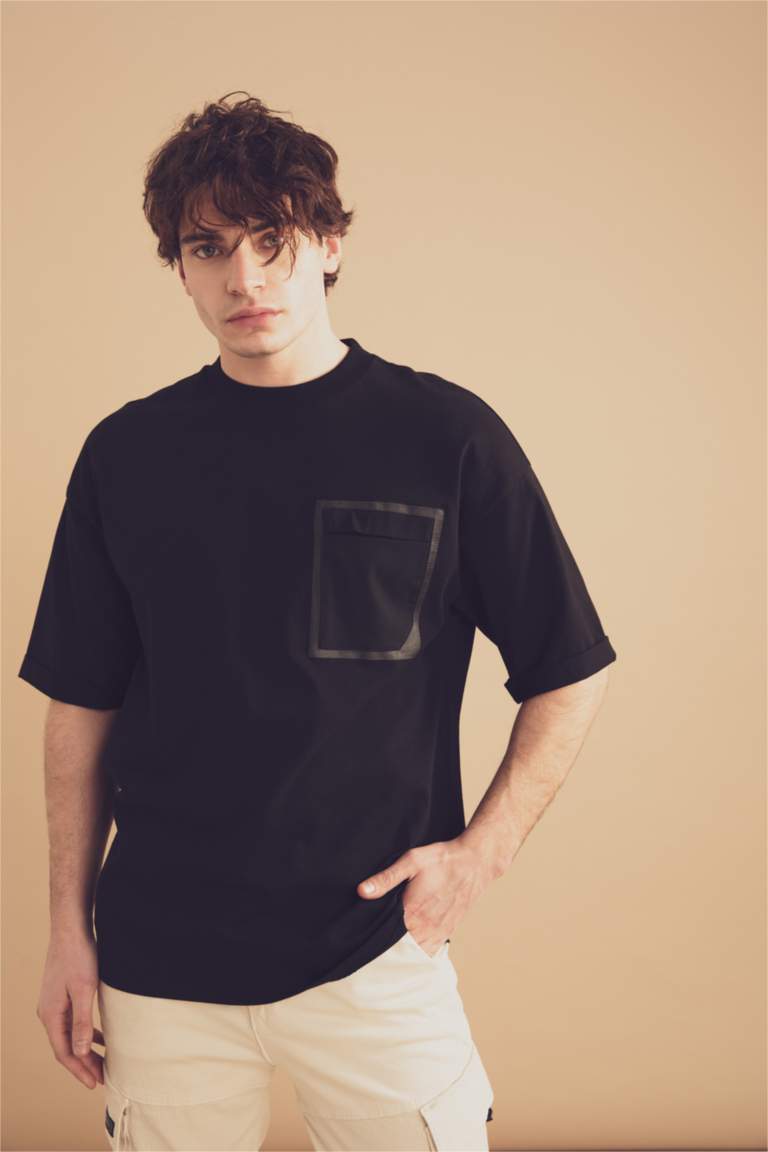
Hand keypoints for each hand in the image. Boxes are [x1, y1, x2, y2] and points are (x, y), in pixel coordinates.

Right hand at [36, 929, 104, 1089]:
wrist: (70, 928)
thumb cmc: (79, 956)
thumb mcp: (85, 989)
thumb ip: (82, 1022)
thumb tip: (81, 1052)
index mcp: (51, 1015)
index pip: (64, 1052)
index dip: (80, 1070)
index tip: (95, 1084)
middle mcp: (48, 1012)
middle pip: (66, 1047)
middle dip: (84, 1064)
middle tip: (103, 1078)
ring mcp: (54, 1004)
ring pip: (70, 1035)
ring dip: (86, 1050)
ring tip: (103, 1063)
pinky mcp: (62, 995)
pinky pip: (73, 1022)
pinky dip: (86, 1034)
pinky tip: (100, 1038)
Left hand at [357, 836, 495, 956]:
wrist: (475, 862)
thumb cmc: (442, 859)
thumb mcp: (411, 861)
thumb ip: (386, 878)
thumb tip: (362, 891)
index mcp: (412, 912)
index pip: (386, 936)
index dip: (373, 936)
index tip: (364, 934)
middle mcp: (426, 927)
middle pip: (400, 947)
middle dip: (387, 945)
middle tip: (374, 940)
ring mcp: (439, 932)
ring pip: (416, 952)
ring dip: (404, 949)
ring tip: (392, 941)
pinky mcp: (448, 931)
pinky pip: (431, 950)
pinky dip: (420, 950)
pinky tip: (412, 940)